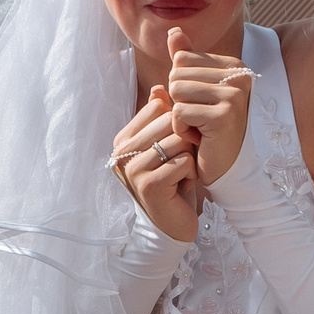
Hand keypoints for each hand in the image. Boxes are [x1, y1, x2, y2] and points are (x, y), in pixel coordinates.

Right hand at [112, 88, 200, 239]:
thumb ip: (161, 119)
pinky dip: (191, 174)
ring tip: (180, 175)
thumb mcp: (166, 146)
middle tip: (180, 163)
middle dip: (185, 142)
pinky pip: (184, 163)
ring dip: (189, 159)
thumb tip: (160, 88)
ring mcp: (133, 168)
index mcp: (123, 139)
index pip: (158, 108)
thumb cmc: (171, 181)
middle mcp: (122, 152)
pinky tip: (182, 186)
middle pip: (169, 122)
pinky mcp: (148, 185)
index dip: (176, 123)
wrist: (171, 225)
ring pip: (178, 141)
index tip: (173, 147)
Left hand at [163, 26, 254, 184]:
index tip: (201, 105)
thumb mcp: (196, 92)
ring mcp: (234, 95)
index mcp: (233, 65)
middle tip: (200, 120)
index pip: (182, 59)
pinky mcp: (224, 115)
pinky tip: (200, 139)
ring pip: (176, 92)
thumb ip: (185, 60)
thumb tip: (173, 31)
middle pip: (176, 74)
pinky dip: (181, 129)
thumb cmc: (209, 129)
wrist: (227, 168)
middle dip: (178, 101)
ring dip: (179, 116)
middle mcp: (238, 76)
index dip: (180, 86)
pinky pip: (179, 112)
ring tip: (200, 128)